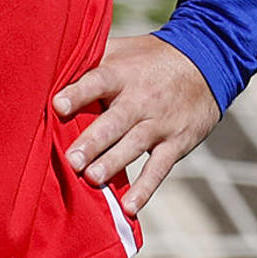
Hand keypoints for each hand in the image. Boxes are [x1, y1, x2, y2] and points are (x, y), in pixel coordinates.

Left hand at [53, 35, 219, 216]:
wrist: (206, 64)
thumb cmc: (148, 59)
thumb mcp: (121, 49)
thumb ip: (90, 56)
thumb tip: (50, 60)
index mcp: (122, 74)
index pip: (98, 81)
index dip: (78, 93)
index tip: (57, 105)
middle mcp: (141, 99)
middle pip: (115, 121)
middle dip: (93, 141)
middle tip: (71, 160)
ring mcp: (160, 123)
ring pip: (134, 145)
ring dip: (113, 164)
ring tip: (92, 179)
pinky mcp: (176, 143)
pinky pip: (159, 168)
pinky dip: (145, 189)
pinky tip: (129, 208)